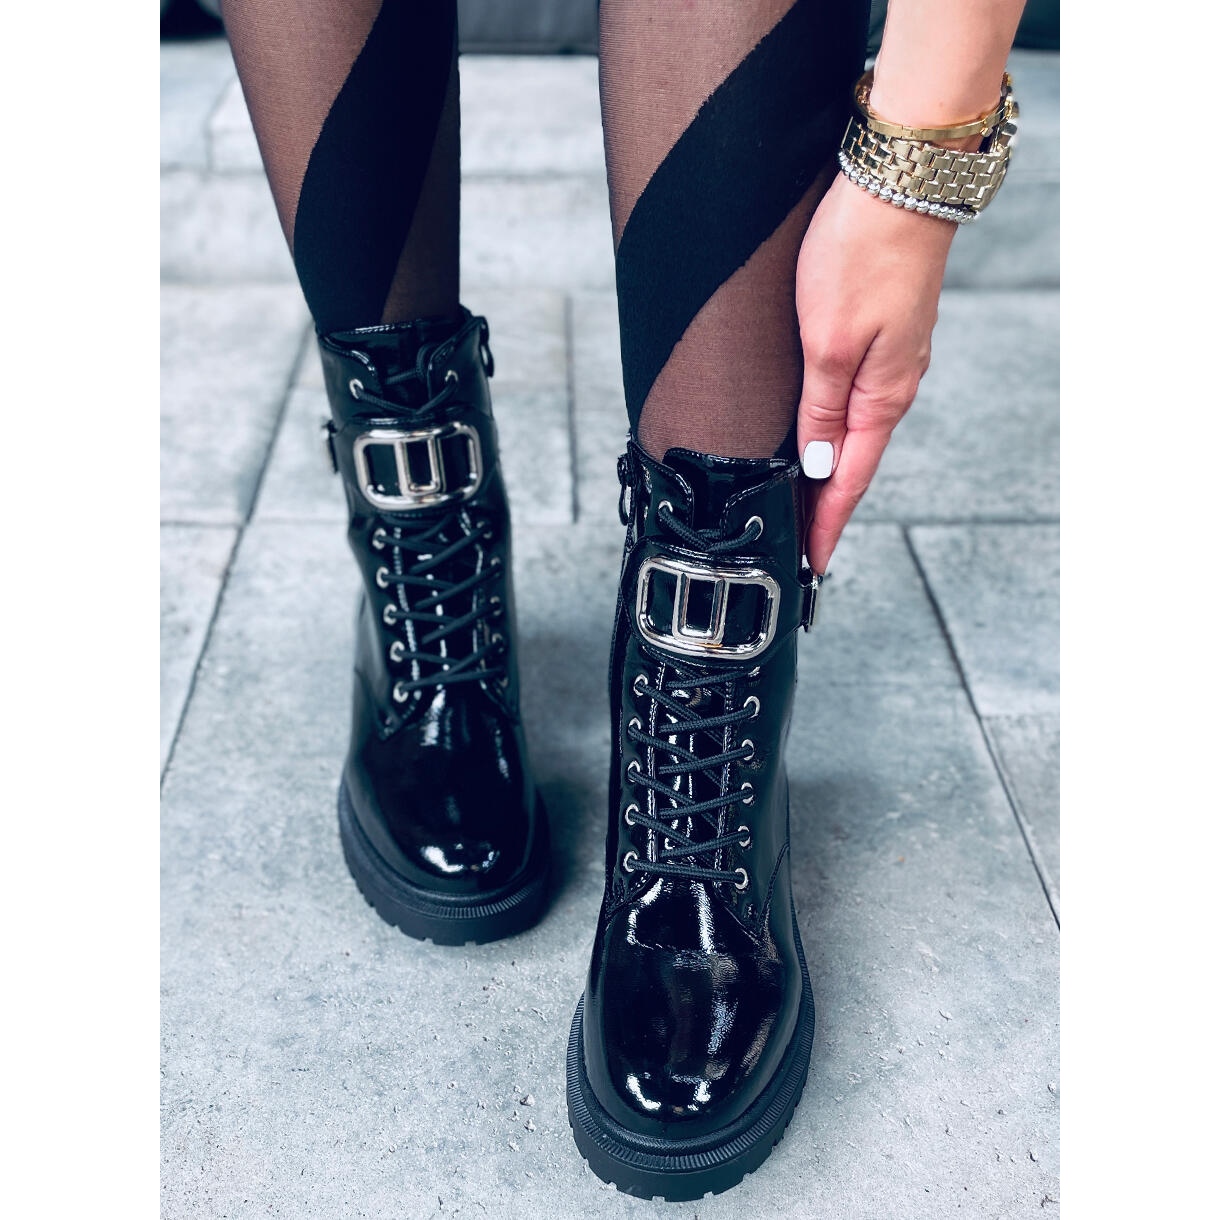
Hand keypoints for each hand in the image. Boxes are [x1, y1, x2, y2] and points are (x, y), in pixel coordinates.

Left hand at [795, 173, 954, 572]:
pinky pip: (854, 399)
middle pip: (852, 462)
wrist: (900, 179)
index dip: (825, 525)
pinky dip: (833, 430)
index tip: (811, 565)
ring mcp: (891, 359)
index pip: (848, 481)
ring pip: (852, 431)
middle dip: (824, 506)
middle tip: (799, 545)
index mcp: (881, 397)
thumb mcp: (827, 344)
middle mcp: (892, 385)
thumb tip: (816, 467)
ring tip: (801, 502)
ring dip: (827, 470)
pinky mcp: (883, 333)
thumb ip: (819, 411)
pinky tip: (817, 436)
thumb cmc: (860, 254)